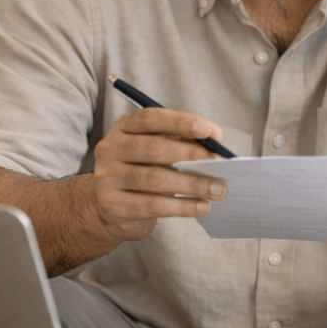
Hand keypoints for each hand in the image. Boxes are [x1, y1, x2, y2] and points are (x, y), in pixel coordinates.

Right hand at [89, 107, 226, 243]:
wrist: (112, 209)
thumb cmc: (145, 172)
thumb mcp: (157, 152)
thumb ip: (180, 143)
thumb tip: (216, 149)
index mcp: (123, 128)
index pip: (150, 118)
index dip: (181, 122)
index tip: (209, 131)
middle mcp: (110, 149)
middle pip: (153, 148)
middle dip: (191, 154)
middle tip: (219, 163)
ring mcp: (107, 178)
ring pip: (155, 178)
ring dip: (193, 184)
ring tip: (218, 189)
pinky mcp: (113, 206)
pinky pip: (153, 205)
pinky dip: (183, 206)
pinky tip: (202, 206)